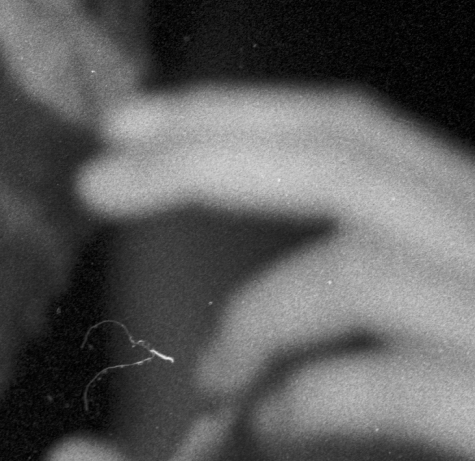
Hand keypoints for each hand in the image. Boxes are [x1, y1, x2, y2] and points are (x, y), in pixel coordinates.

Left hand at [84, 85, 474, 456]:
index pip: (363, 126)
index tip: (128, 122)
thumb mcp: (454, 319)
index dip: (236, 111)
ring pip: (361, 269)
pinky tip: (273, 423)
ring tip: (218, 375)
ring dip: (259, 312)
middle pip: (350, 160)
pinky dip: (312, 395)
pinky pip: (393, 381)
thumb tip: (238, 306)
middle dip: (206, 157)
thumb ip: (378, 282)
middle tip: (95, 181)